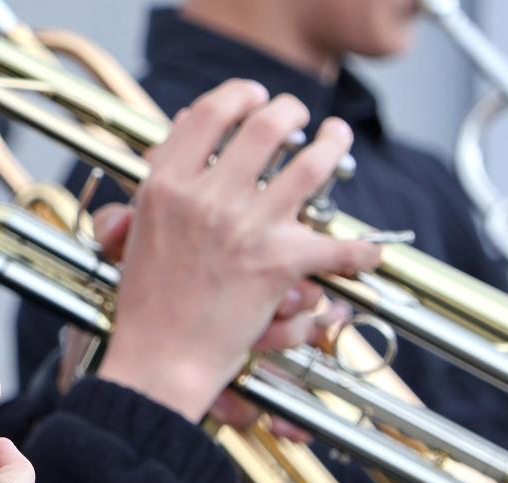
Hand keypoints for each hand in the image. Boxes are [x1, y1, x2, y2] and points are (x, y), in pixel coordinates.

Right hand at [94, 79, 381, 421]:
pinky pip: (337, 248)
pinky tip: (370, 253)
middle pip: (267, 126)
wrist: (158, 361)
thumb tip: (182, 128)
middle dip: (292, 112)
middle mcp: (207, 198)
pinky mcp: (278, 264)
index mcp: (167, 187)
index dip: (239, 95)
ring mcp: (246, 227)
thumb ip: (160, 180)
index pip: (210, 114)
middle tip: (298, 117)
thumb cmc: (146, 306)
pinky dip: (360, 253)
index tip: (254, 98)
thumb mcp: (137, 231)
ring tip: (337, 139)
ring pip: (312, 165)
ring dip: (334, 146)